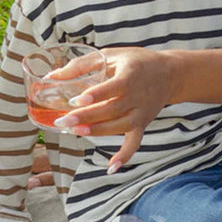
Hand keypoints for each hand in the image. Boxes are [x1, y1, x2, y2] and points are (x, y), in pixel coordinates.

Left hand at [54, 46, 172, 170]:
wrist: (170, 74)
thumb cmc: (136, 62)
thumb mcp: (111, 55)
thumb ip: (82, 65)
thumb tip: (52, 76)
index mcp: (130, 75)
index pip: (113, 87)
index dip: (95, 95)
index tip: (76, 100)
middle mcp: (138, 96)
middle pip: (112, 109)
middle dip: (87, 117)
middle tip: (63, 120)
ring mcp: (141, 112)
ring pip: (120, 126)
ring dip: (98, 131)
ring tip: (75, 132)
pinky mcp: (143, 123)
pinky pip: (135, 142)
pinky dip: (125, 155)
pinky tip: (111, 167)